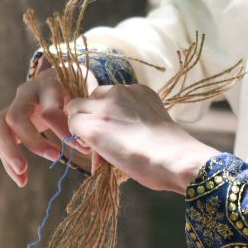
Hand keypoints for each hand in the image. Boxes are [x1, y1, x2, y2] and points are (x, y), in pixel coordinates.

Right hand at [0, 66, 86, 186]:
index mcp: (49, 83)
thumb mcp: (88, 95)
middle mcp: (27, 91)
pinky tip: (23, 181)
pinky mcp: (9, 120)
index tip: (84, 148)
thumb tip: (95, 157)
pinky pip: (1, 140)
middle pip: (16, 116)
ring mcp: (14, 104)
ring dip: (9, 151)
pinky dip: (8, 162)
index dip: (65, 131)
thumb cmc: (80, 88)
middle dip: (32, 141)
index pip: (50, 110)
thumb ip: (90, 120)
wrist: (65, 76)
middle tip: (54, 158)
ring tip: (23, 173)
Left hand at [64, 84, 217, 194]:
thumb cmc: (169, 149)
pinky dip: (77, 136)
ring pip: (76, 108)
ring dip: (82, 123)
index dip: (106, 111)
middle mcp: (119, 91)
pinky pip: (74, 125)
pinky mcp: (91, 124)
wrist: (173, 158)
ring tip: (95, 143)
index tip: (112, 129)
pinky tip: (91, 149)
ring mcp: (103, 106)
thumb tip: (112, 135)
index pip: (109, 94)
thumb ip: (130, 120)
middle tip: (101, 136)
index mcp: (137, 90)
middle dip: (91, 114)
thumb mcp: (150, 123)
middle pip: (90, 97)